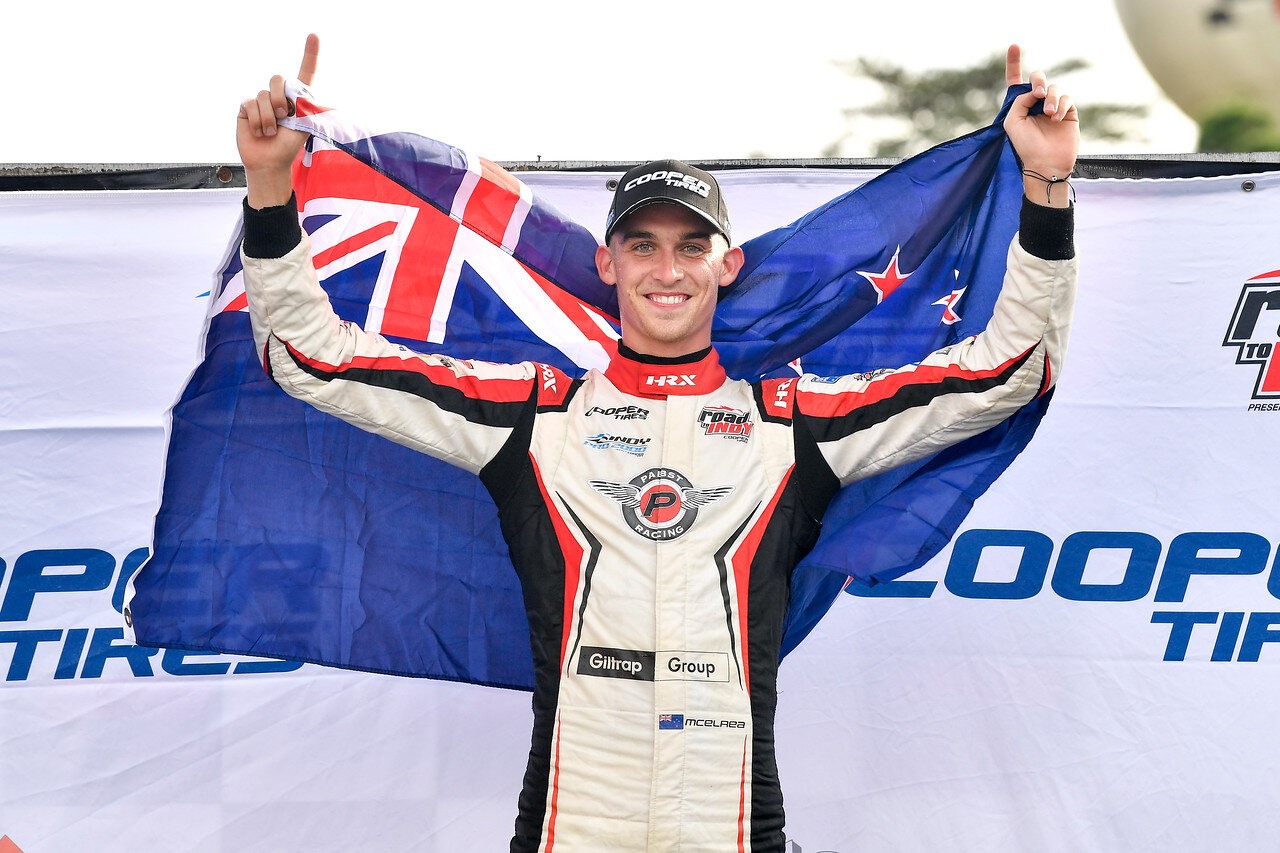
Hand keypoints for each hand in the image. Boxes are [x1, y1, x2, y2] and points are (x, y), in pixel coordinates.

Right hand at [237, 34, 319, 207]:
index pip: (305, 72)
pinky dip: (256, 120)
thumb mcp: (304, 125)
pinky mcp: (245, 108)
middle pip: (277, 79)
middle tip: (282, 117)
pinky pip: (249, 104)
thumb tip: (316, 98)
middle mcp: (279, 96)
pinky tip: (258, 131)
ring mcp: (261, 101)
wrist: (269, 162)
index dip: (310, 54)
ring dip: (268, 118)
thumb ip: (307, 107)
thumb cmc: (288, 147)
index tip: (314, 35)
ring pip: (262, 96)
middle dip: (280, 99)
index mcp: (297, 98)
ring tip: (270, 132)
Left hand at [1002, 45, 1078, 207]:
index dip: (1014, 62)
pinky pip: (1067, 99)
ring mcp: (1053, 106)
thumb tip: (1036, 91)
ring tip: (1049, 114)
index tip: (1014, 45)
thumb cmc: (1025, 145)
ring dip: (1052, 99)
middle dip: (1038, 81)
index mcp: (1019, 104)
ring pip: (1055, 88)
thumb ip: (1020, 100)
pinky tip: (1056, 118)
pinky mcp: (1068, 112)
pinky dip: (1061, 105)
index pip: (1015, 79)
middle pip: (1038, 78)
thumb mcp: (1013, 122)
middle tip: (1038, 95)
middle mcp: (1036, 103)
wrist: (1045, 163)